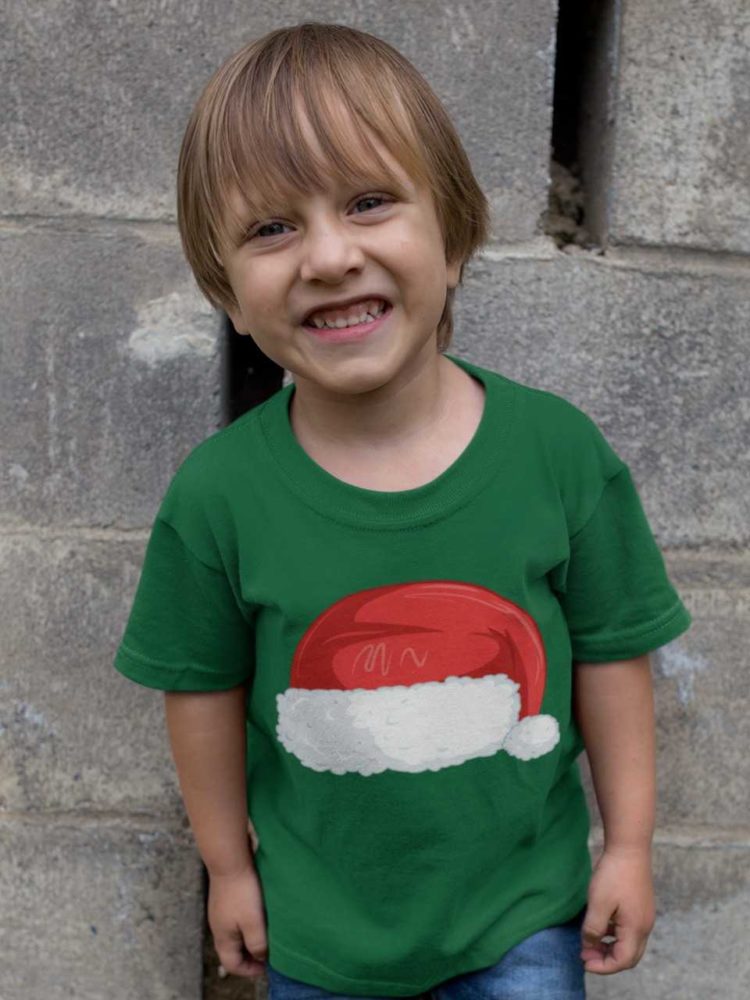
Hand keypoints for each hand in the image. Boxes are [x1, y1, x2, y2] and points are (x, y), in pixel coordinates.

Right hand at [208, 863, 267, 978]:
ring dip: (249, 939)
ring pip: (234, 935)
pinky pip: (234, 920)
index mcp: (223, 938)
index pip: (232, 965)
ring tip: (265, 934)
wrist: (230, 861)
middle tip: (267, 952)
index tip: (266, 966)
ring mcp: (219, 913)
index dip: (249, 970)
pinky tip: (257, 915)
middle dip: (249, 956)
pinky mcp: (224, 900)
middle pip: (231, 951)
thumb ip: (257, 944)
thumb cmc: (242, 892)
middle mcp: (218, 928)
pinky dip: (246, 924)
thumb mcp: (253, 922)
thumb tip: (261, 957)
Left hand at [580, 846, 655, 974]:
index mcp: (636, 929)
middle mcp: (645, 926)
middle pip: (629, 956)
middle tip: (585, 954)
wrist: (630, 847)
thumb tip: (589, 944)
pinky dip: (615, 935)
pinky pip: (629, 930)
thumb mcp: (598, 903)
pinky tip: (600, 925)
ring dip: (610, 947)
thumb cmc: (614, 874)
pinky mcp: (641, 906)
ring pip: (630, 943)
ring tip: (590, 941)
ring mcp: (644, 915)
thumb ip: (593, 929)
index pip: (622, 961)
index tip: (584, 961)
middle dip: (607, 960)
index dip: (602, 966)